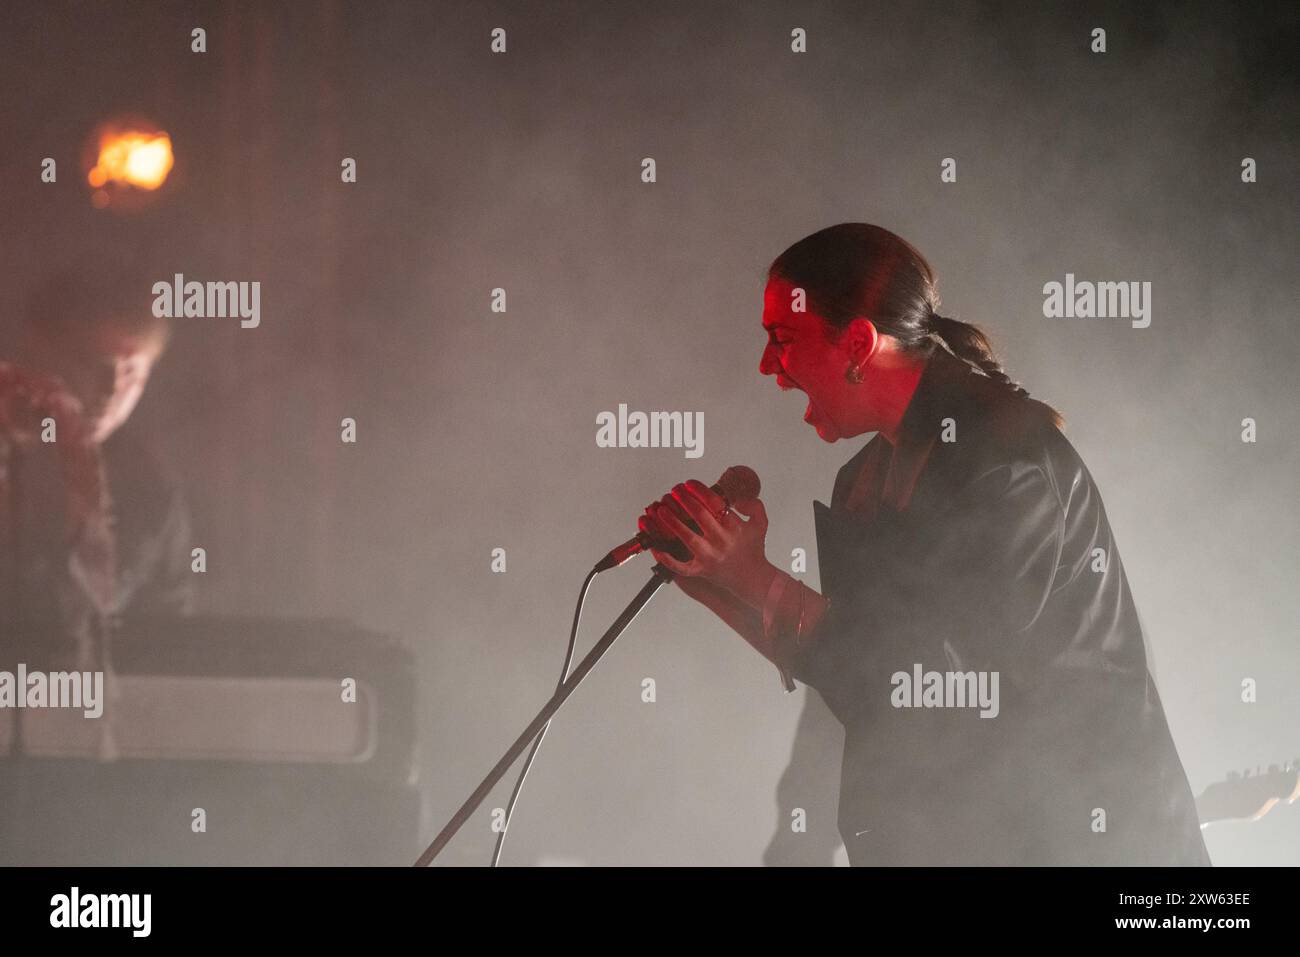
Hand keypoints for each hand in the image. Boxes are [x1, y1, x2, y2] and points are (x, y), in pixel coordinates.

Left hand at [640, 479, 772, 603]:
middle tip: (674, 491)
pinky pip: (680, 566)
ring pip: (687, 537)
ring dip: (672, 522)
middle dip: (684, 499)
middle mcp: (721, 541)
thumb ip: (754, 505)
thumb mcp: (760, 523)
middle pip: (699, 516)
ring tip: (661, 509)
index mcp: (734, 528)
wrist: (752, 578)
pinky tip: (656, 546)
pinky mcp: (700, 570)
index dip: (699, 490)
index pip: (715, 503)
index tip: (689, 484)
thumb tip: (736, 499)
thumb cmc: (753, 549)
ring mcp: (709, 557)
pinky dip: (666, 558)